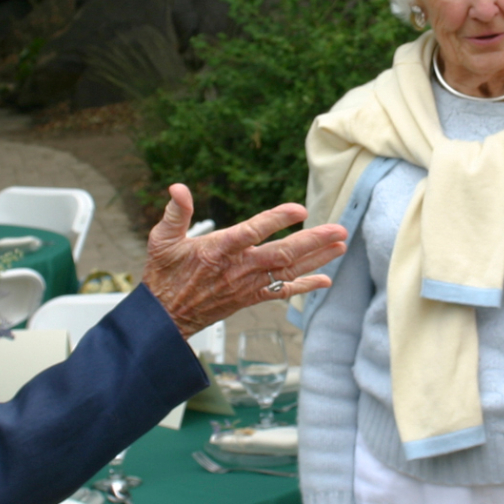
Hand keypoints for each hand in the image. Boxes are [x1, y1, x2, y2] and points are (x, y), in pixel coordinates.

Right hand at [143, 184, 346, 337]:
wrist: (166, 316)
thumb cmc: (165, 274)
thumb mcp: (162, 240)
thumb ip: (175, 213)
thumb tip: (178, 187)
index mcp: (218, 250)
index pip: (251, 232)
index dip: (276, 220)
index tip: (300, 209)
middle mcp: (238, 268)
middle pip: (281, 254)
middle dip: (313, 241)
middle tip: (339, 229)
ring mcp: (247, 284)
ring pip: (288, 271)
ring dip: (317, 259)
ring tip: (341, 246)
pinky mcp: (250, 297)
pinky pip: (282, 292)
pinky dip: (305, 286)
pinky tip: (325, 280)